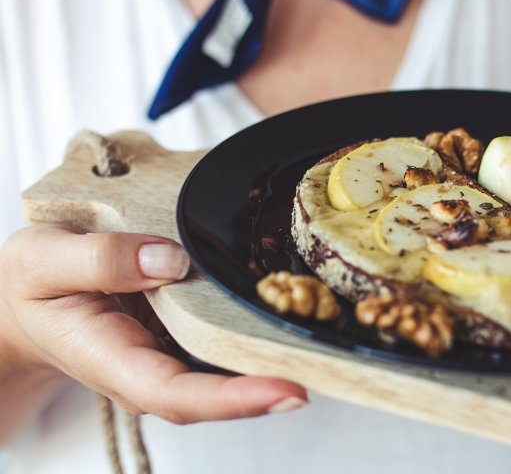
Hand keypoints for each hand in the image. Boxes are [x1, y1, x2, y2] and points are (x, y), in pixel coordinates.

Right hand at [0, 225, 306, 425]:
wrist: (28, 302)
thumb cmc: (33, 285)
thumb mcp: (42, 260)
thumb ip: (99, 260)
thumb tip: (169, 261)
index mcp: (113, 360)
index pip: (177, 394)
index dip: (234, 399)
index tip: (289, 391)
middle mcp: (151, 370)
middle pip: (218, 392)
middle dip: (274, 385)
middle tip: (332, 364)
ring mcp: (171, 358)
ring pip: (228, 372)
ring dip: (276, 363)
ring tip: (329, 344)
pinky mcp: (184, 339)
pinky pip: (226, 345)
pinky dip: (260, 337)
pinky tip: (295, 318)